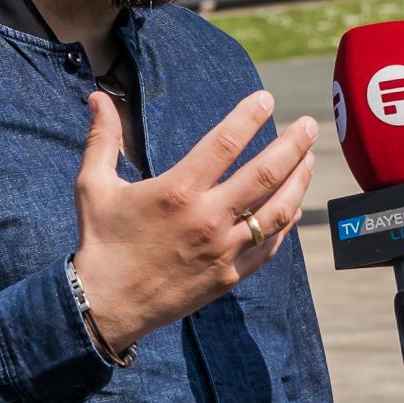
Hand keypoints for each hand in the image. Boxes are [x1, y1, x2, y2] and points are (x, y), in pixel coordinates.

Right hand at [72, 88, 315, 347]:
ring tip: (309, 160)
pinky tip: (293, 208)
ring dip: (299, 183)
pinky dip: (285, 225)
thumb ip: (102, 138)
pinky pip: (268, 247)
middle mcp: (207, 219)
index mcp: (177, 191)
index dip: (249, 116)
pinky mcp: (228, 276)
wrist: (105, 306)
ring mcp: (223, 250)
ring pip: (277, 212)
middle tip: (310, 125)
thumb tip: (97, 96)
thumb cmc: (99, 242)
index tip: (266, 99)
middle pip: (265, 174)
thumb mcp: (93, 185)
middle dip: (293, 145)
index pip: (225, 143)